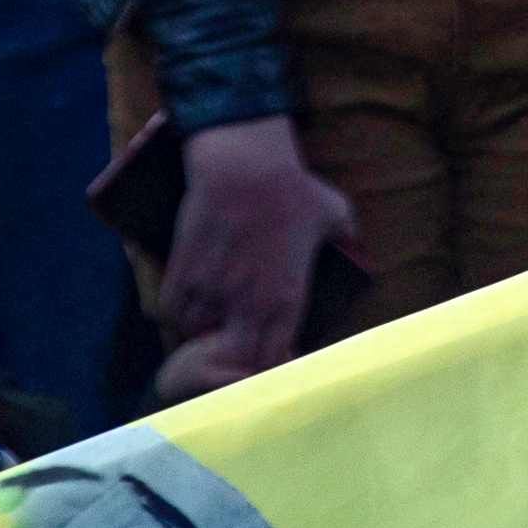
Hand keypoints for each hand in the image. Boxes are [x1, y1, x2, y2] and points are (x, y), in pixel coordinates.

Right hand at [153, 113, 352, 393]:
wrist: (245, 163)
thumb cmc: (292, 186)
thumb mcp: (334, 211)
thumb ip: (346, 236)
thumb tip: (355, 243)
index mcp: (287, 298)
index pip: (274, 361)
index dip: (268, 363)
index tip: (266, 351)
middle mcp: (249, 303)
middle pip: (236, 358)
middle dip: (234, 354)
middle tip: (233, 338)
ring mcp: (213, 290)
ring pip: (199, 335)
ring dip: (202, 332)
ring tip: (209, 318)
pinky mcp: (184, 272)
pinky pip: (172, 311)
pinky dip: (176, 312)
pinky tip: (186, 301)